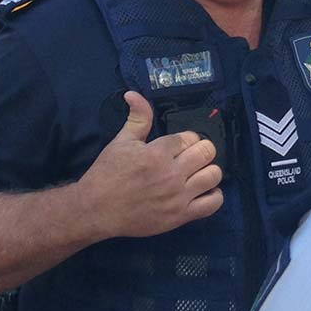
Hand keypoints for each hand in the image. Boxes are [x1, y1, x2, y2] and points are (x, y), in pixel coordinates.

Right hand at [78, 91, 223, 239]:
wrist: (96, 209)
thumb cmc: (107, 174)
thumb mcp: (121, 141)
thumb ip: (137, 118)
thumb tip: (134, 94)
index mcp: (158, 152)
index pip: (190, 137)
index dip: (186, 140)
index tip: (178, 147)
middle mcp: (171, 173)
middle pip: (207, 152)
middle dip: (201, 151)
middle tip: (190, 158)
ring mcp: (178, 196)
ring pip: (214, 175)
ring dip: (208, 171)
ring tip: (197, 173)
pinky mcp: (180, 216)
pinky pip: (213, 203)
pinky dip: (214, 195)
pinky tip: (203, 191)